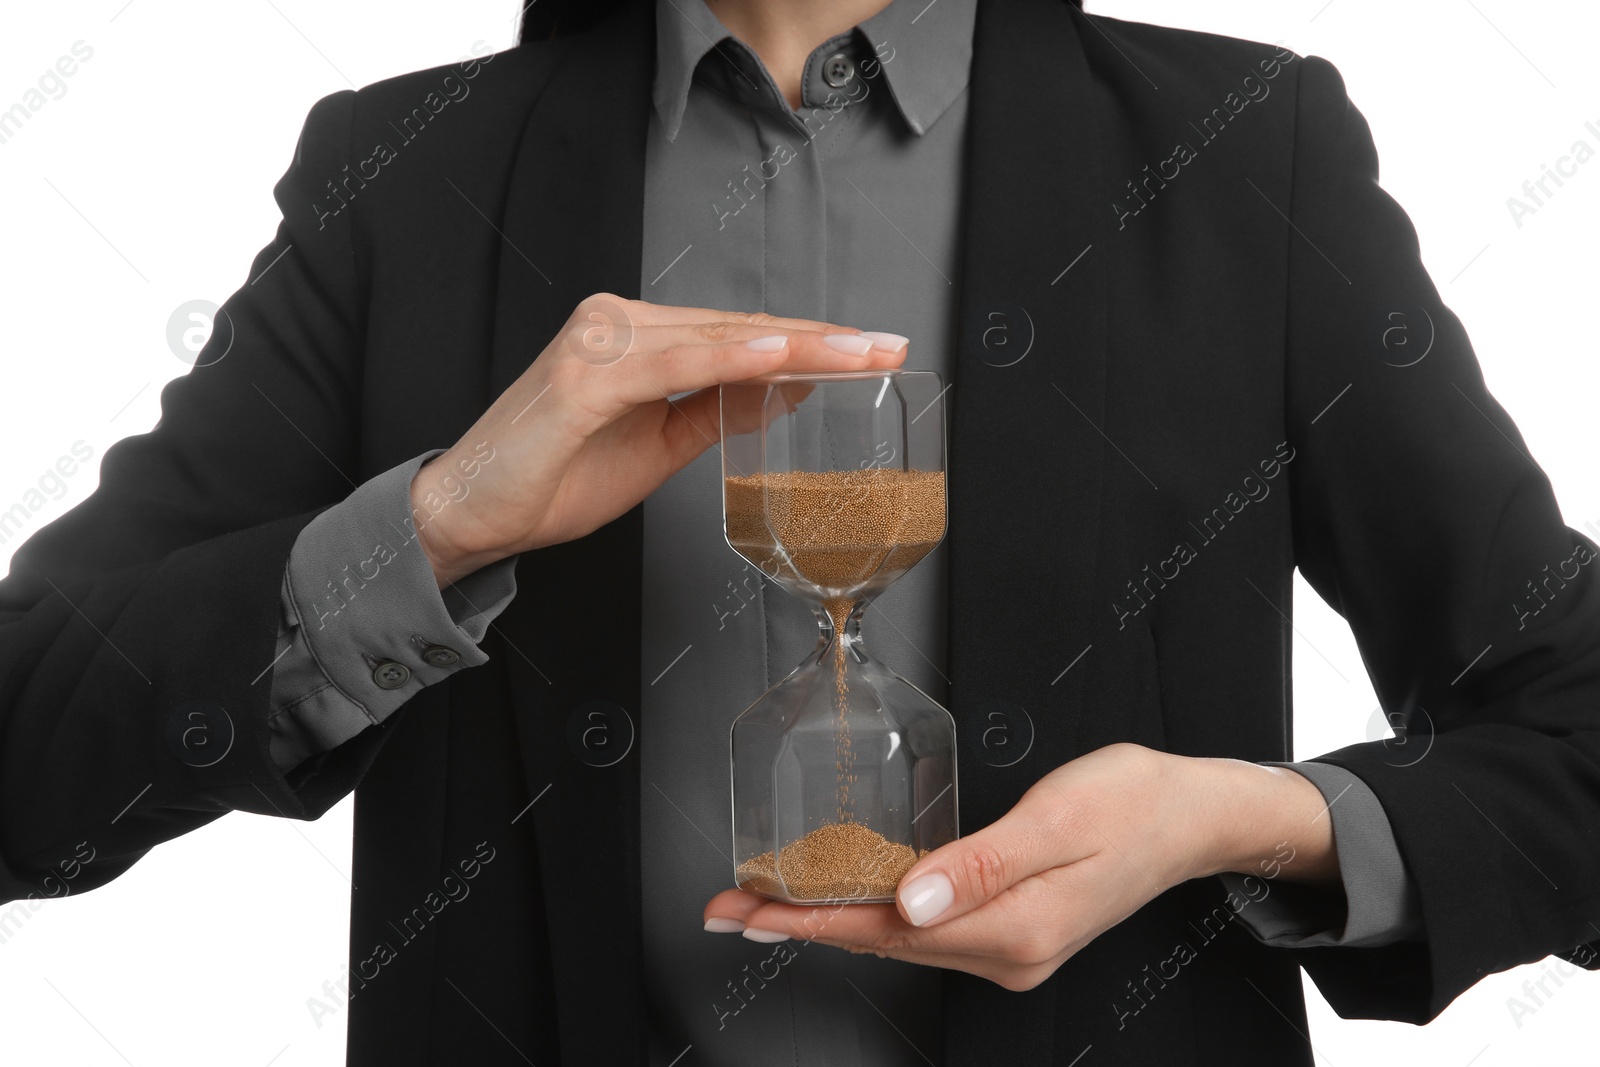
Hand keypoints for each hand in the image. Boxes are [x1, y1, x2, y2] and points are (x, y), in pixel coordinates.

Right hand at [409, 295, 909, 585]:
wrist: (473, 513)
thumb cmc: (554, 479)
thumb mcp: (658, 447)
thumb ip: (715, 414)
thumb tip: (783, 392)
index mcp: (639, 339)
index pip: (741, 335)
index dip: (811, 344)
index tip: (870, 351)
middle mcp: (621, 324)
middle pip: (741, 328)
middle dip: (823, 339)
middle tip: (888, 345)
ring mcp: (603, 343)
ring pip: (720, 339)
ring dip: (798, 345)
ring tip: (860, 352)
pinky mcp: (587, 375)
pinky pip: (676, 365)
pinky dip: (732, 359)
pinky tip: (782, 357)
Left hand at [702, 743, 1339, 991]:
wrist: (1193, 816)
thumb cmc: (1134, 803)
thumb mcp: (1056, 817)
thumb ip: (977, 864)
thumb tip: (906, 902)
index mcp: (1014, 928)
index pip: (886, 930)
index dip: (809, 920)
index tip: (748, 912)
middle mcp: (1007, 952)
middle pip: (883, 941)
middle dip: (803, 923)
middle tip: (730, 907)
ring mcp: (1011, 948)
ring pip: (902, 938)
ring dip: (833, 919)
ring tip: (769, 902)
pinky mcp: (1015, 930)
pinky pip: (928, 929)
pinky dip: (877, 913)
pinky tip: (847, 899)